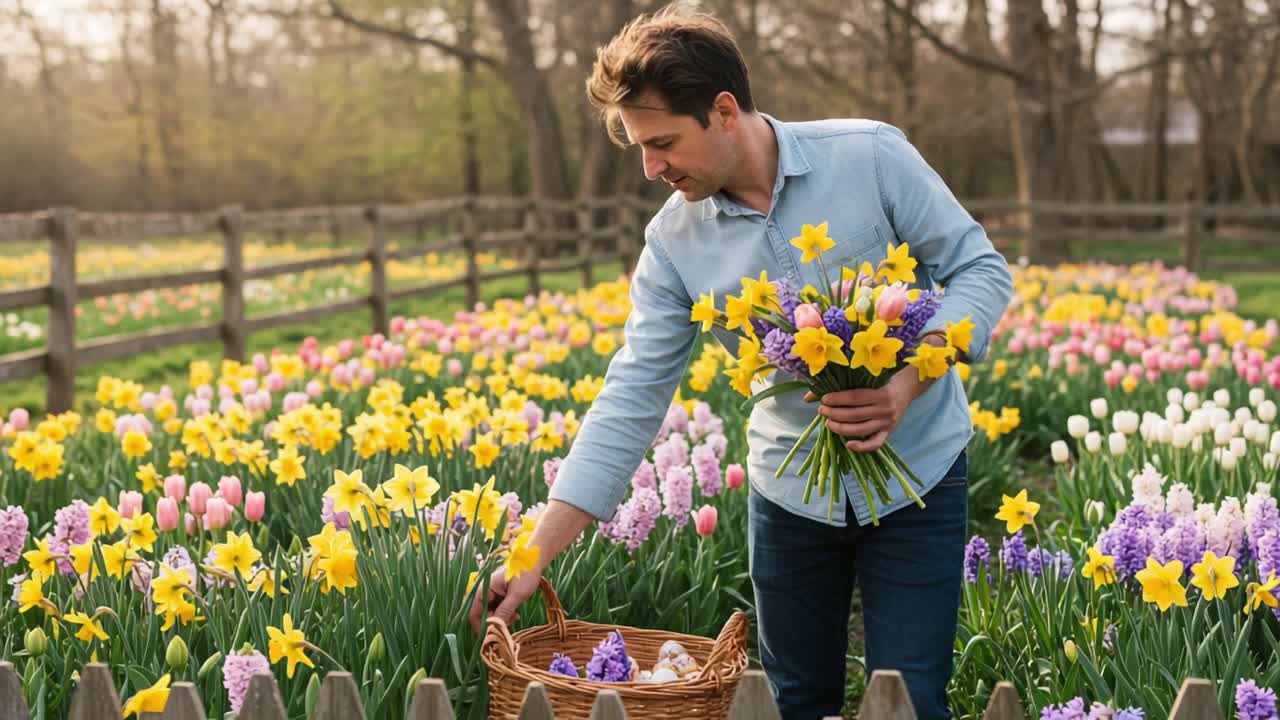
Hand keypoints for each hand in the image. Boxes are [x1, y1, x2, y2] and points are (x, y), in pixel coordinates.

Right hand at [468, 566, 542, 634]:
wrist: (533, 560)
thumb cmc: (525, 573)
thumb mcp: (517, 594)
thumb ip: (505, 610)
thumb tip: (495, 628)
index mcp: (484, 589)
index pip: (473, 613)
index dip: (480, 627)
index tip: (492, 636)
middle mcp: (484, 592)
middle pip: (481, 615)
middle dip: (494, 623)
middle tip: (509, 625)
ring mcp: (491, 594)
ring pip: (490, 614)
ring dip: (500, 619)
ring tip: (515, 617)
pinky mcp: (498, 595)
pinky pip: (497, 610)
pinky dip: (504, 614)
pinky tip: (515, 615)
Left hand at [803, 370, 924, 451]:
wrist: (907, 388)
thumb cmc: (882, 380)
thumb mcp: (866, 378)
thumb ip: (840, 385)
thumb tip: (807, 396)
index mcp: (881, 393)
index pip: (855, 398)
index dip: (837, 399)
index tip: (823, 399)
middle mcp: (886, 409)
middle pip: (855, 415)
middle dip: (834, 413)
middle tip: (821, 410)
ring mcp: (888, 422)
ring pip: (861, 430)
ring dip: (841, 428)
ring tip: (827, 422)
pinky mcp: (889, 432)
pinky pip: (875, 444)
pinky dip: (861, 447)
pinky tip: (847, 444)